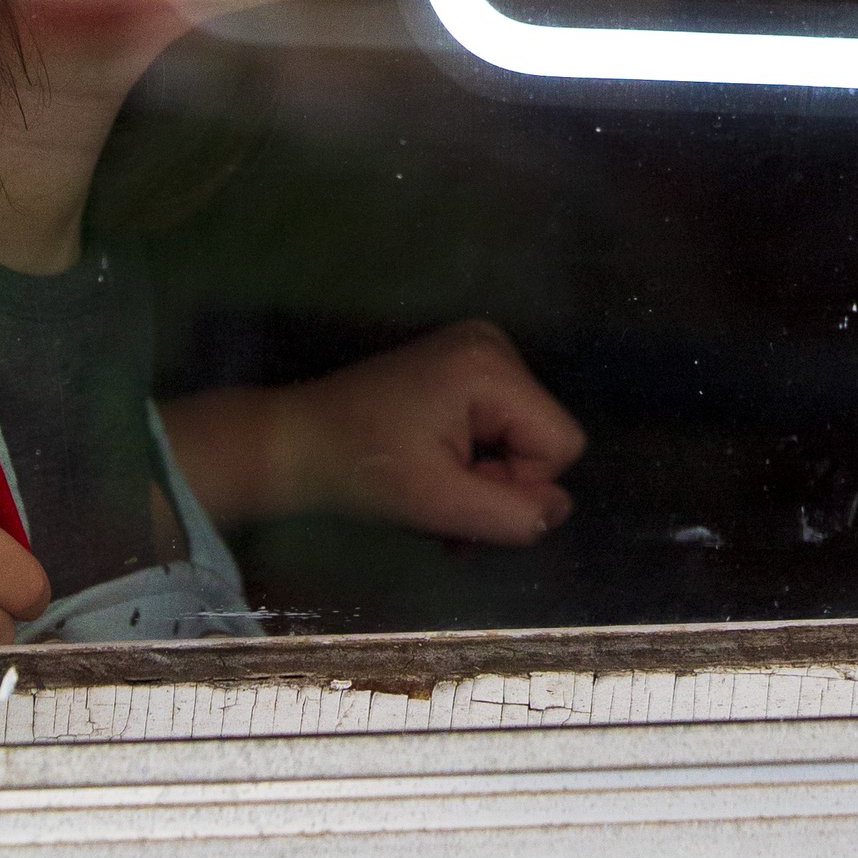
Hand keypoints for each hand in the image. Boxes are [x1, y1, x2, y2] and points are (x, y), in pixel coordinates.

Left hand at [165, 323, 584, 544]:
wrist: (298, 444)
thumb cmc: (364, 470)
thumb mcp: (442, 504)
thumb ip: (513, 513)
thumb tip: (558, 511)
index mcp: (491, 365)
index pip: (560, 444)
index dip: (521, 486)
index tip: (463, 496)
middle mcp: (493, 344)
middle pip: (540, 439)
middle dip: (499, 487)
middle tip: (446, 508)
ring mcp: (476, 351)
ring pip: (519, 439)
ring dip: (484, 484)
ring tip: (437, 502)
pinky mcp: (459, 368)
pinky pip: (497, 426)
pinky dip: (473, 463)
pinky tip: (437, 481)